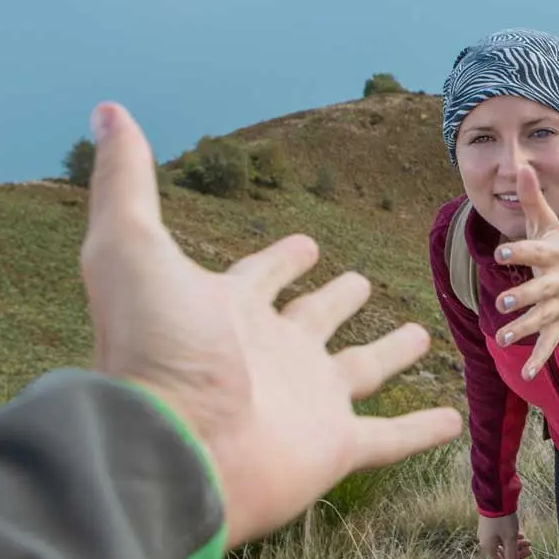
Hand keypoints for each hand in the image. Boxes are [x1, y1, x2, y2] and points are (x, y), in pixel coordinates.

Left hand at [79, 102, 462, 547]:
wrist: (172, 449)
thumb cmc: (152, 349)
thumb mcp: (130, 246)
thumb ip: (125, 181)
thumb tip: (107, 108)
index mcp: (226, 312)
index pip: (259, 277)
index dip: (280, 260)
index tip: (305, 241)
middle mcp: (268, 355)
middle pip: (312, 321)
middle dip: (335, 300)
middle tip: (360, 280)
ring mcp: (304, 403)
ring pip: (358, 372)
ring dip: (387, 355)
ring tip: (417, 335)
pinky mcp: (333, 447)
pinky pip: (388, 438)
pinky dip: (420, 430)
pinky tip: (452, 419)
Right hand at [478, 514, 531, 558]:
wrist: (496, 498)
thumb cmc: (503, 520)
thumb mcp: (510, 538)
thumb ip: (511, 555)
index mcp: (488, 548)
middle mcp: (485, 542)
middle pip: (502, 554)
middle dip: (517, 553)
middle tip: (529, 550)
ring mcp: (487, 533)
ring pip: (503, 544)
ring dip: (516, 545)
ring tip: (528, 541)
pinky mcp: (490, 525)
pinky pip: (501, 536)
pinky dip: (511, 537)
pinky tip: (521, 534)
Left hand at [493, 165, 558, 379]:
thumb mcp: (550, 225)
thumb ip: (533, 198)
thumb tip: (520, 164)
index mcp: (554, 255)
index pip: (535, 251)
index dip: (519, 251)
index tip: (500, 252)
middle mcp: (558, 282)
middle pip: (541, 290)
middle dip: (524, 297)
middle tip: (503, 303)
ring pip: (542, 320)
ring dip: (524, 329)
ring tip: (503, 338)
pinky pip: (551, 345)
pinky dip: (539, 360)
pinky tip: (527, 375)